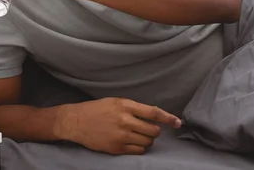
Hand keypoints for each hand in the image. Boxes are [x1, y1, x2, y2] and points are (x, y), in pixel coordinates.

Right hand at [57, 98, 181, 154]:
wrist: (75, 121)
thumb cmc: (96, 109)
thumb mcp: (115, 102)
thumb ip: (134, 108)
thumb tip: (155, 114)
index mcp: (125, 105)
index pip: (153, 113)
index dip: (168, 118)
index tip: (178, 122)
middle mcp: (124, 120)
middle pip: (153, 130)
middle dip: (154, 131)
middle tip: (147, 129)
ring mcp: (121, 135)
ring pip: (147, 142)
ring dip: (146, 140)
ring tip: (136, 135)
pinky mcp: (117, 148)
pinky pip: (138, 151)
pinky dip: (139, 148)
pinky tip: (132, 142)